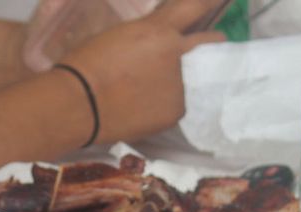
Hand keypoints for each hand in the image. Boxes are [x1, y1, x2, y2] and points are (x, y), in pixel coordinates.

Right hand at [60, 0, 225, 143]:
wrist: (78, 104)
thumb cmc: (86, 64)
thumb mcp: (119, 37)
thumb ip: (147, 37)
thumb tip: (155, 47)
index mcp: (158, 30)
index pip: (193, 8)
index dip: (209, 3)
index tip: (222, 0)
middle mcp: (177, 54)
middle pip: (206, 44)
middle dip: (213, 43)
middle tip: (216, 43)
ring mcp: (180, 84)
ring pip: (192, 79)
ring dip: (186, 78)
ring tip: (164, 85)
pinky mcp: (176, 112)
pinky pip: (178, 105)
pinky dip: (168, 104)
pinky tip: (148, 107)